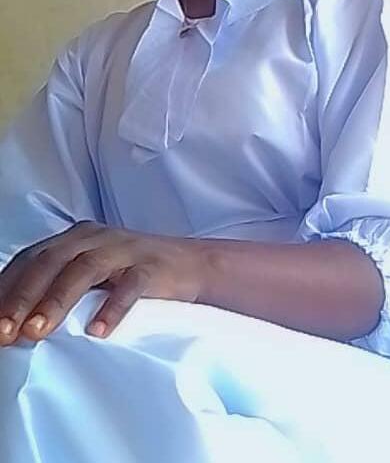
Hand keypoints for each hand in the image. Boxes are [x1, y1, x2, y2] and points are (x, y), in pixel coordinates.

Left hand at [0, 222, 203, 344]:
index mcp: (76, 238)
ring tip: (38, 332)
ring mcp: (125, 249)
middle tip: (4, 330)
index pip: (31, 258)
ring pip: (85, 269)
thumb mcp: (91, 273)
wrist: (191, 265)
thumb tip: (15, 321)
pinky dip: (112, 307)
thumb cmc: (132, 274)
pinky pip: (130, 285)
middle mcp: (96, 237)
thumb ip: (58, 285)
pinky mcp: (152, 265)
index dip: (8, 288)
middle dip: (24, 296)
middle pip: (52, 260)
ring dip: (57, 300)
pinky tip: (98, 332)